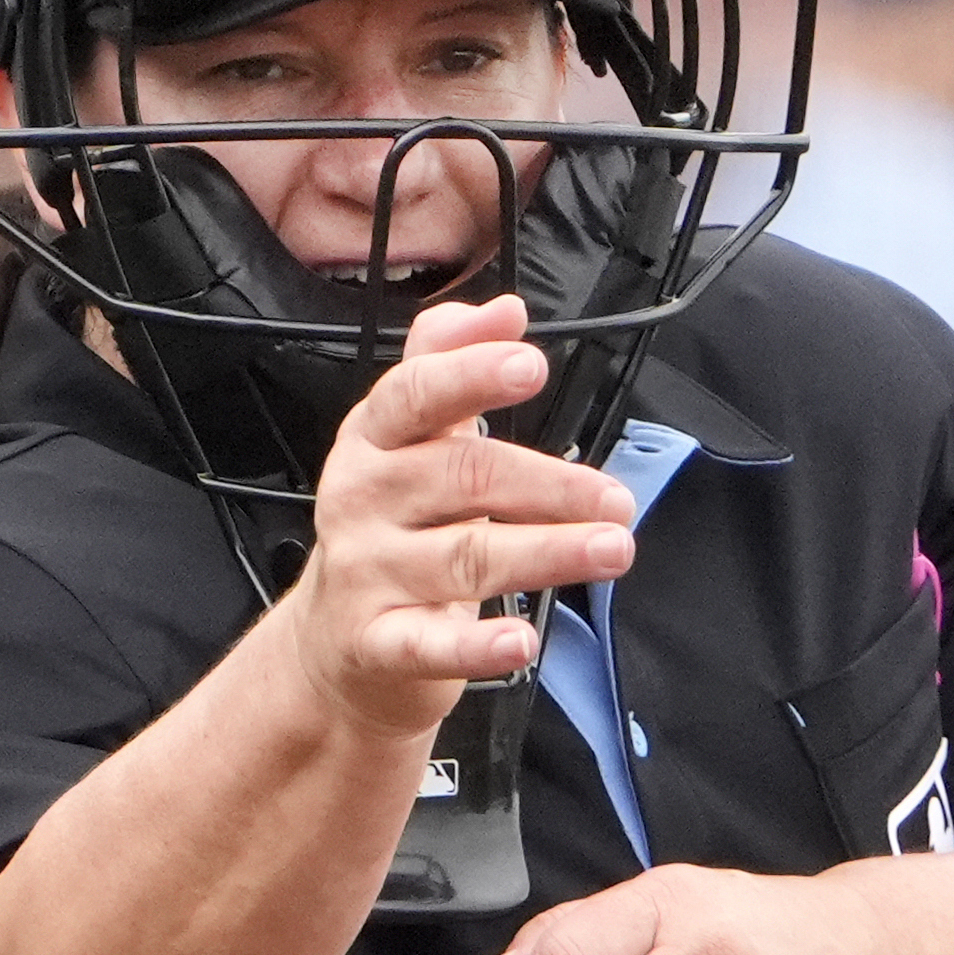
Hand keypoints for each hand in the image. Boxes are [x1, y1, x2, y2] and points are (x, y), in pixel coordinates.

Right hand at [285, 293, 635, 736]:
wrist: (338, 643)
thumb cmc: (393, 529)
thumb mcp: (410, 440)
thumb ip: (448, 364)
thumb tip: (504, 309)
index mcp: (374, 440)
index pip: (415, 395)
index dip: (471, 375)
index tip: (529, 365)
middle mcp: (363, 499)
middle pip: (461, 477)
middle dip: (549, 485)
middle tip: (615, 499)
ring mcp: (366, 573)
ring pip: (464, 558)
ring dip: (547, 552)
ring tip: (611, 548)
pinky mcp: (377, 644)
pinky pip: (430, 644)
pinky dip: (478, 645)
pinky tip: (521, 641)